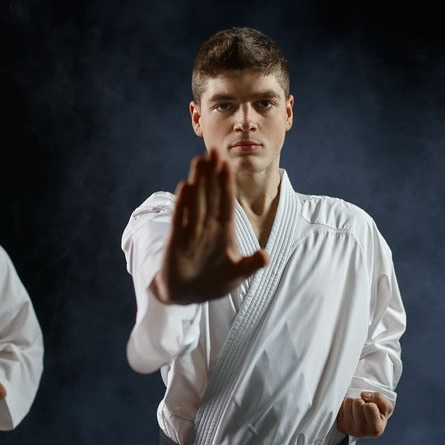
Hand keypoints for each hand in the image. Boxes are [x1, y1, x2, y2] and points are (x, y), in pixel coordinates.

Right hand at [151, 149, 268, 303]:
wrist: (187, 295)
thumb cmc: (213, 282)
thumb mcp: (236, 274)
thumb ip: (250, 265)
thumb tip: (266, 256)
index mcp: (224, 231)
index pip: (226, 202)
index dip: (226, 183)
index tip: (227, 163)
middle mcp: (208, 227)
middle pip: (211, 195)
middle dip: (212, 174)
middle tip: (212, 150)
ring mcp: (192, 232)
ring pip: (196, 201)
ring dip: (198, 182)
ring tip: (199, 160)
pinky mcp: (177, 241)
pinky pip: (181, 219)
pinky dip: (183, 204)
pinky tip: (185, 187)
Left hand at [335, 391, 393, 438]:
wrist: (365, 424)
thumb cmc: (376, 414)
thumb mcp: (385, 407)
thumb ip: (379, 397)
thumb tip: (363, 394)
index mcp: (375, 429)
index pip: (370, 406)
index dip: (372, 403)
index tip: (372, 410)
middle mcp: (360, 431)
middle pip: (357, 402)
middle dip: (361, 401)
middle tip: (363, 409)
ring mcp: (348, 428)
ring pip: (348, 401)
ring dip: (352, 402)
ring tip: (357, 410)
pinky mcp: (339, 424)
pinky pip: (340, 404)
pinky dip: (345, 404)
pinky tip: (350, 411)